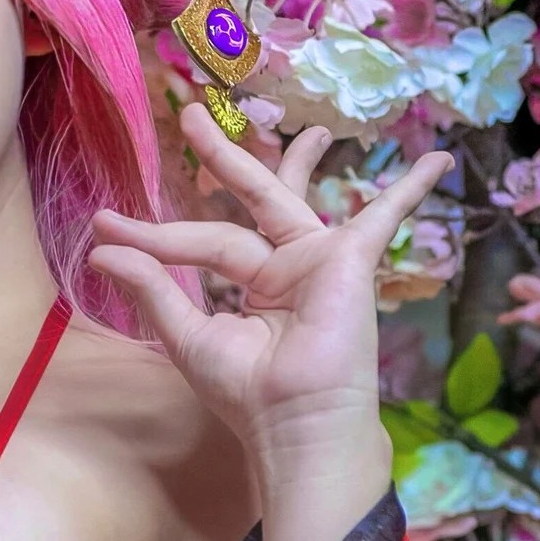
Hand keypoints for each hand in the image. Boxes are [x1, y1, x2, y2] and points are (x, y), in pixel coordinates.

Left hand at [86, 102, 453, 486]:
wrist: (295, 424)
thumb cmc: (245, 393)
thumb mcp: (187, 335)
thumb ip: (152, 287)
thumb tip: (101, 249)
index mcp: (246, 287)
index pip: (196, 242)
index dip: (151, 232)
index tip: (103, 221)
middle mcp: (281, 269)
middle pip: (244, 202)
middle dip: (221, 159)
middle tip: (190, 116)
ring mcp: (316, 261)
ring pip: (290, 197)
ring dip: (298, 158)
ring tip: (313, 128)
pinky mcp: (349, 260)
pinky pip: (382, 215)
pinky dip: (409, 190)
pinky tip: (438, 160)